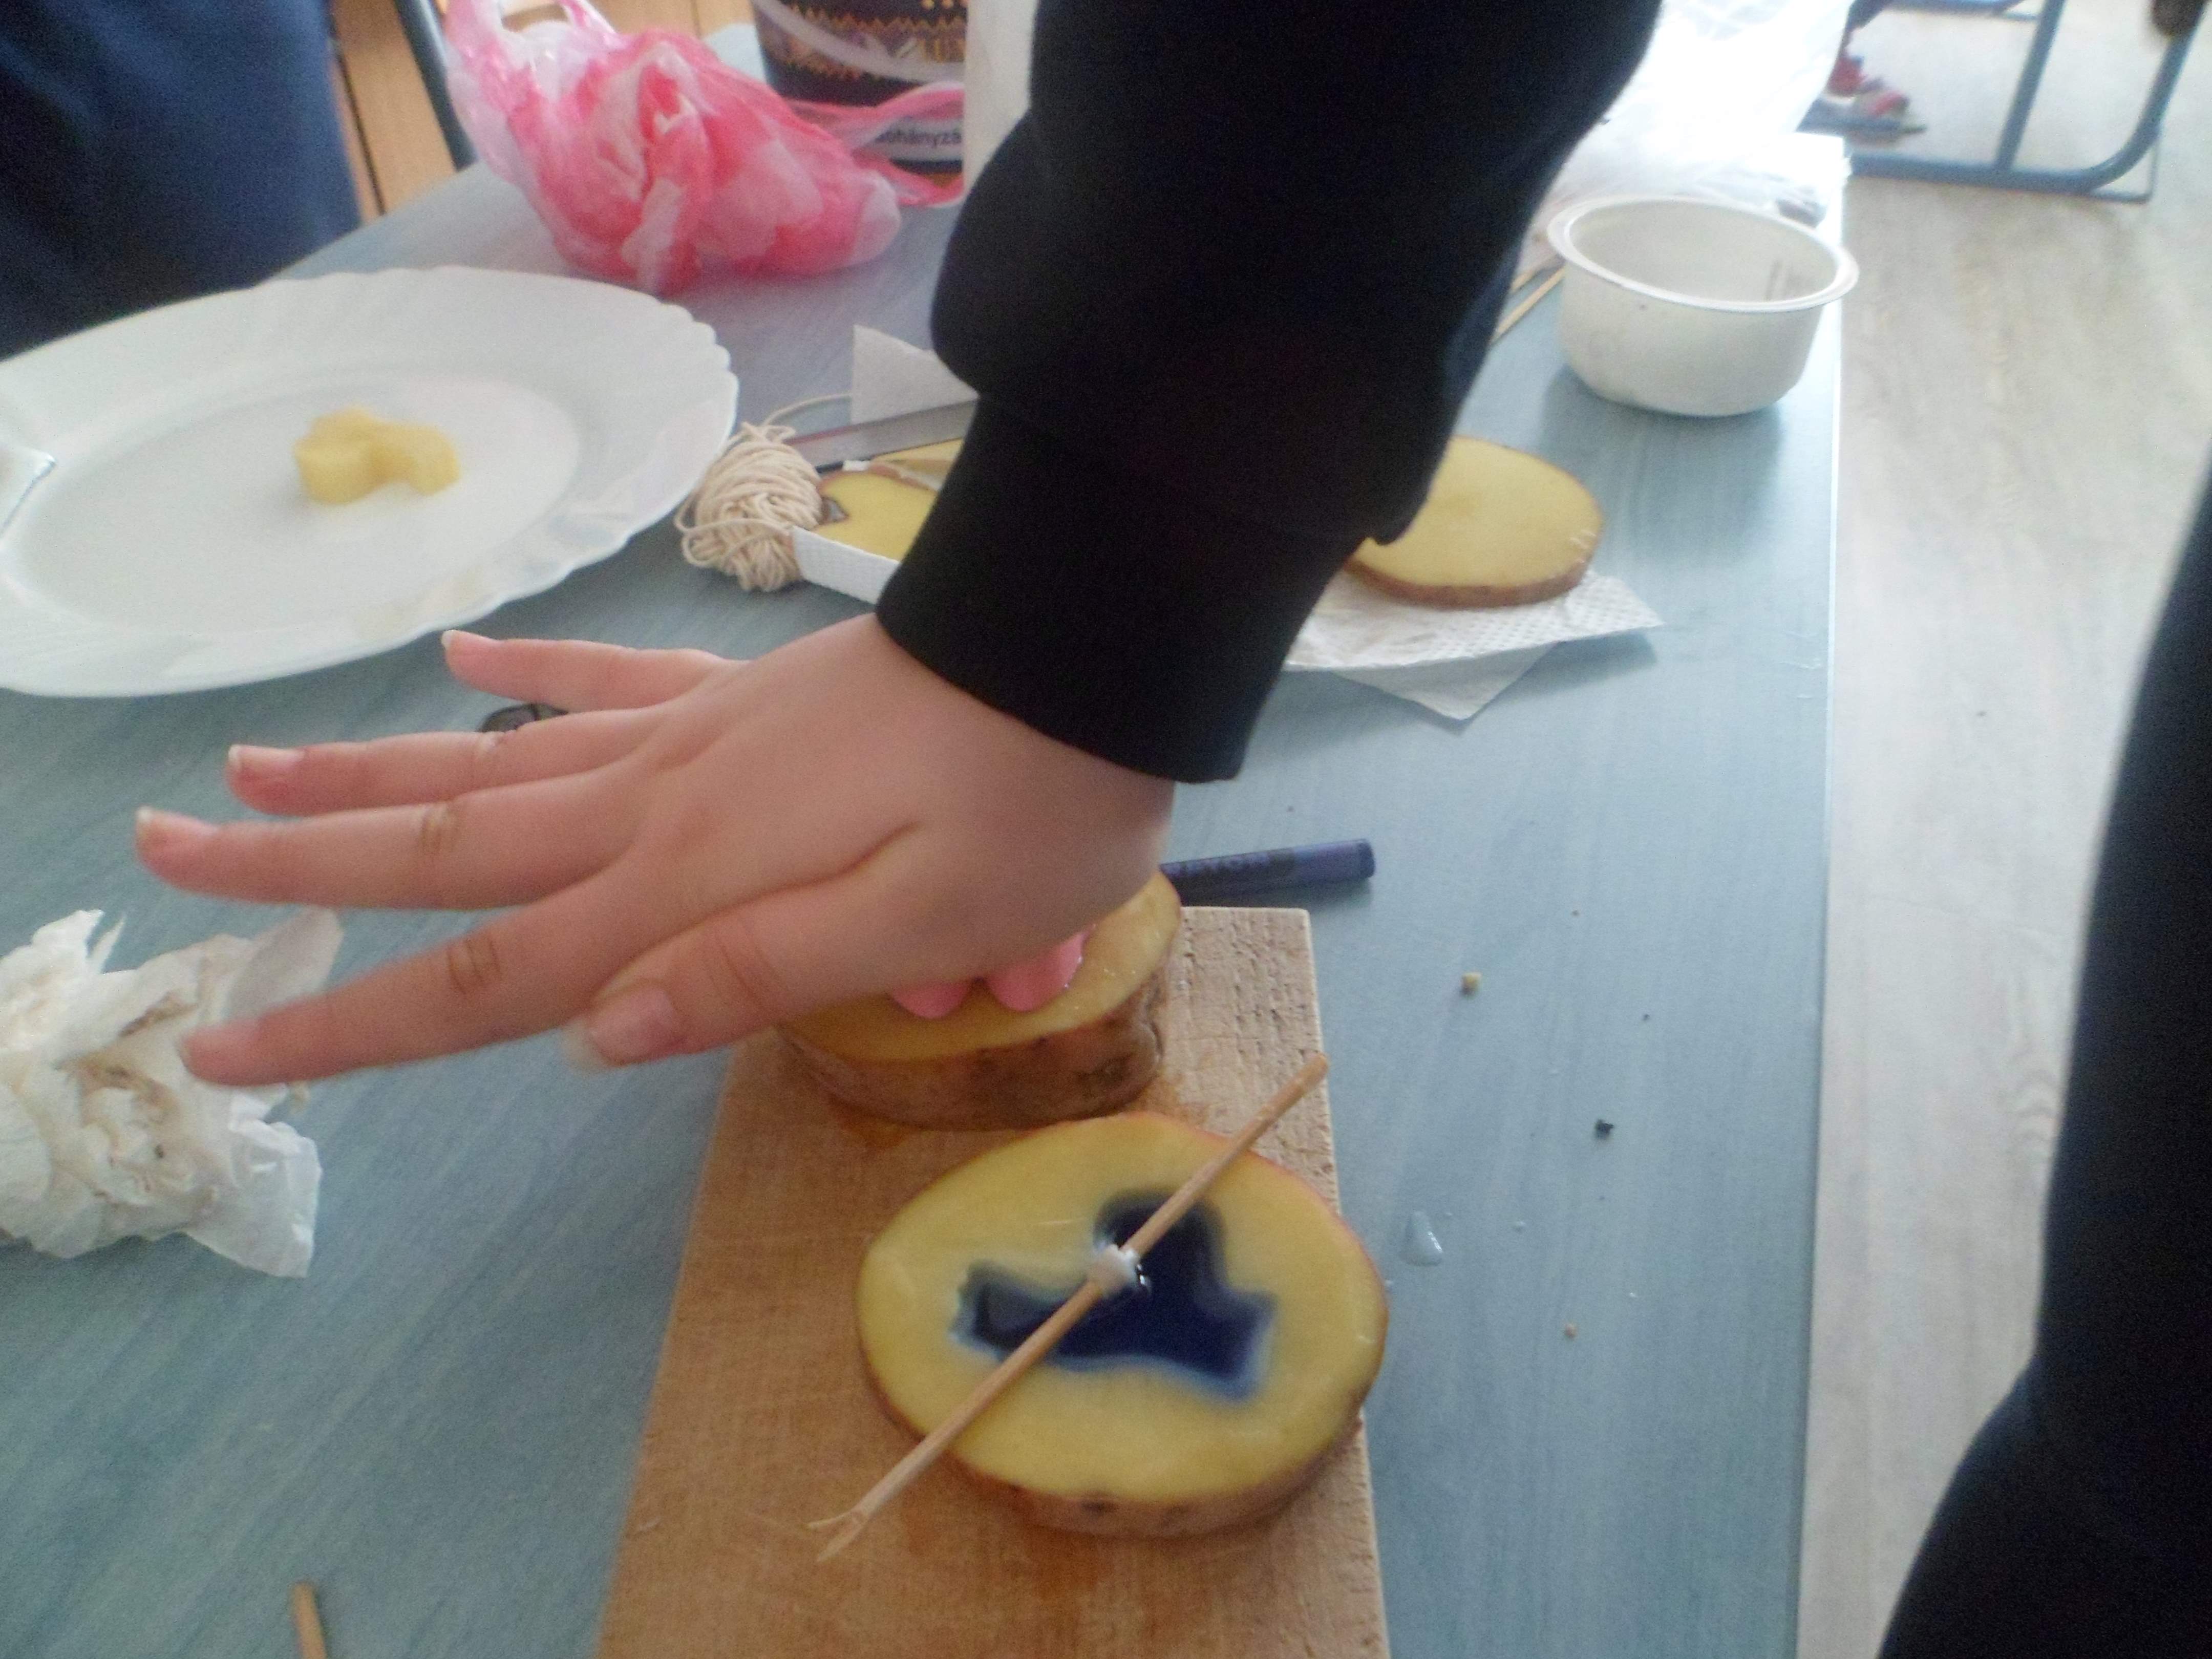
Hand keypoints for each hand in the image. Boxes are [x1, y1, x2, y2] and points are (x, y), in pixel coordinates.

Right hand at [139, 618, 1173, 1083]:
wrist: (1091, 642)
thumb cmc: (1036, 801)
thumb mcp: (926, 921)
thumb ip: (755, 973)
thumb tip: (593, 1033)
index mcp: (692, 882)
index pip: (491, 975)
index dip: (353, 1024)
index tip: (224, 1047)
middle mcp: (662, 802)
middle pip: (448, 846)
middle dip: (300, 869)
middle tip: (161, 857)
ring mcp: (695, 734)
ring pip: (497, 755)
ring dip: (369, 770)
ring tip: (251, 771)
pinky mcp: (744, 694)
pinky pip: (609, 675)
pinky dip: (530, 663)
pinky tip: (460, 649)